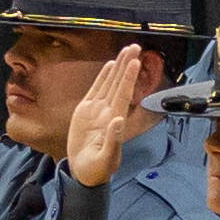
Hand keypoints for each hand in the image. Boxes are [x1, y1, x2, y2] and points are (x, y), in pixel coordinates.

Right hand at [60, 42, 149, 189]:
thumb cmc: (97, 169)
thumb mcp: (105, 158)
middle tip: (135, 46)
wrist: (83, 173)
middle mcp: (108, 112)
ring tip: (125, 50)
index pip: (123, 95)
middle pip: (119, 84)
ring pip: (110, 83)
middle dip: (127, 65)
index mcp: (114, 121)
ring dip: (118, 67)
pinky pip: (96, 90)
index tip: (136, 62)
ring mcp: (97, 111)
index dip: (129, 78)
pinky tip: (110, 66)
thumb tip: (118, 120)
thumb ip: (112, 140)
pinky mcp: (86, 112)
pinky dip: (103, 78)